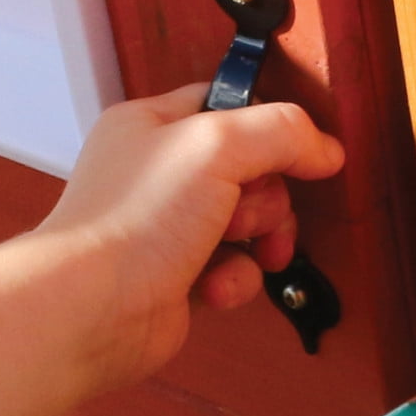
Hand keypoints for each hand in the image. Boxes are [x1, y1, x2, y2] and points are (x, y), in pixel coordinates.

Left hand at [33, 88, 344, 393]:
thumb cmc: (126, 224)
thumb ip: (279, 132)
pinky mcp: (178, 276)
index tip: (303, 151)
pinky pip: (235, 269)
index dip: (269, 129)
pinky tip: (214, 285)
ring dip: (258, 240)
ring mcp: (167, 227)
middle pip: (250, 170)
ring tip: (242, 247)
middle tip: (245, 211)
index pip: (228, 105)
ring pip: (249, 223)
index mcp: (152, 125)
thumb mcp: (216, 147)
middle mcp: (156, 174)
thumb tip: (323, 146)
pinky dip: (236, 279)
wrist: (92, 311)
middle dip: (266, 197)